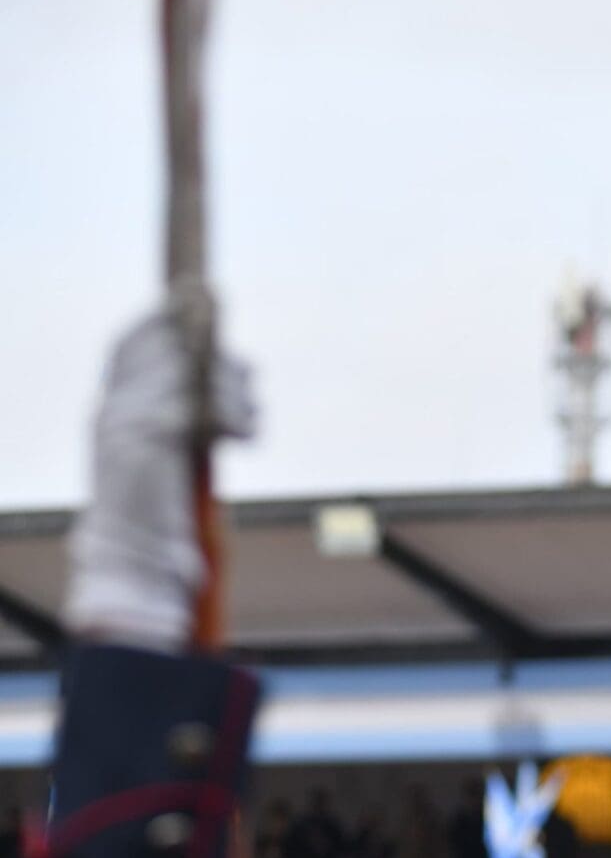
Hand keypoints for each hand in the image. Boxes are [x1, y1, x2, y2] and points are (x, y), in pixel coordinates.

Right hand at [65, 298, 256, 649]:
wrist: (138, 565)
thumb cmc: (164, 514)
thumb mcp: (175, 453)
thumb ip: (188, 413)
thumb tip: (237, 375)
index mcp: (112, 409)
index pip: (128, 346)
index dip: (161, 316)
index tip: (197, 293)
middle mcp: (111, 412)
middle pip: (168, 353)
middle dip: (217, 361)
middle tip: (252, 381)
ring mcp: (124, 429)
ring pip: (186, 377)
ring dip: (231, 393)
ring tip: (250, 422)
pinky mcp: (146, 448)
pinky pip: (192, 409)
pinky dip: (227, 416)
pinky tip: (243, 434)